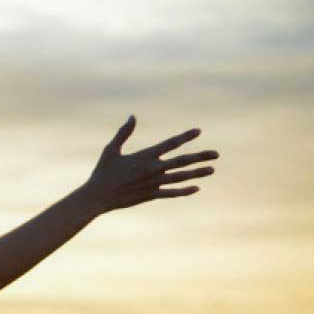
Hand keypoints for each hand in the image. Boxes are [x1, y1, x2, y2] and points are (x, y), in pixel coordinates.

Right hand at [78, 115, 218, 214]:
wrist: (96, 197)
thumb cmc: (102, 172)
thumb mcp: (111, 150)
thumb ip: (124, 133)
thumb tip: (132, 116)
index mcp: (144, 156)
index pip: (170, 144)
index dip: (185, 137)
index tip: (198, 131)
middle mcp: (153, 169)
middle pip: (182, 161)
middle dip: (201, 157)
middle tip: (217, 154)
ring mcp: (153, 183)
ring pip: (181, 177)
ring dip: (198, 173)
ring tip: (212, 169)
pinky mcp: (150, 196)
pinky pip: (171, 193)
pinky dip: (184, 191)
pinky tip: (196, 188)